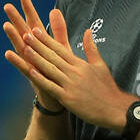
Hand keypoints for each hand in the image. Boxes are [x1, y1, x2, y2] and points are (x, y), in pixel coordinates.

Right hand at [3, 0, 61, 112]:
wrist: (62, 98)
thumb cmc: (62, 73)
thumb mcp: (62, 49)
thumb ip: (58, 31)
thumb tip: (55, 10)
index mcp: (43, 45)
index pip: (35, 24)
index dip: (29, 10)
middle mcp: (35, 53)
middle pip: (24, 32)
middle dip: (16, 19)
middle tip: (7, 6)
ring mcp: (32, 64)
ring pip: (21, 48)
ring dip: (13, 37)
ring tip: (6, 25)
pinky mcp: (33, 77)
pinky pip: (23, 67)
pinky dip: (16, 60)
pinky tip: (7, 53)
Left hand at [13, 8, 131, 130]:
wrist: (114, 109)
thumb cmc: (108, 88)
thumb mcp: (101, 65)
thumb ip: (91, 49)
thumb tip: (88, 31)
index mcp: (80, 64)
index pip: (60, 49)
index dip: (47, 40)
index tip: (36, 30)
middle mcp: (74, 72)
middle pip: (53, 56)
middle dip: (38, 45)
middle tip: (26, 34)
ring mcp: (70, 85)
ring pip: (50, 69)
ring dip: (36, 58)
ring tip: (24, 48)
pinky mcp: (68, 99)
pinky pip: (51, 87)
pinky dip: (40, 79)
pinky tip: (30, 71)